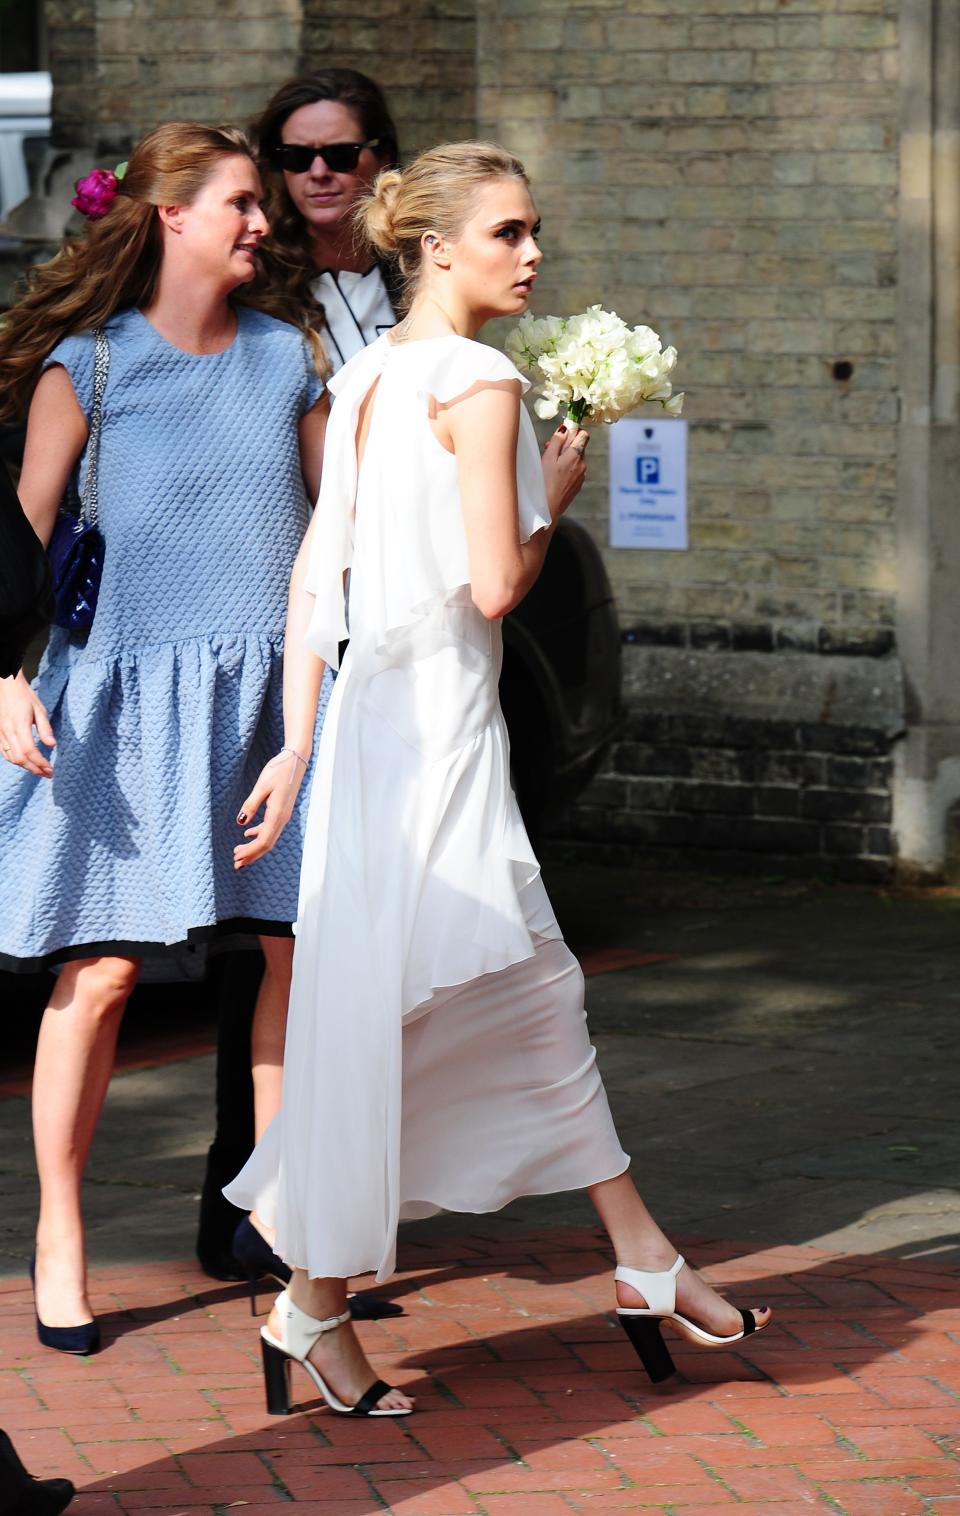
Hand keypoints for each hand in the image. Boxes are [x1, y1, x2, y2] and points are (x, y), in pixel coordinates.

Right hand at [0, 673, 55, 777]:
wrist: (5, 685)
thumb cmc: (25, 696)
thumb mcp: (40, 709)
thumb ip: (45, 728)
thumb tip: (52, 745)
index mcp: (19, 724)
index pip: (30, 750)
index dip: (40, 763)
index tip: (50, 770)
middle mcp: (7, 731)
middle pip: (20, 758)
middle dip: (34, 769)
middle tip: (47, 774)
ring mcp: (0, 733)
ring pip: (11, 757)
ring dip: (25, 767)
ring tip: (39, 770)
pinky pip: (5, 752)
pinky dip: (15, 760)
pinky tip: (26, 762)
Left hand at [233, 748, 308, 869]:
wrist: (296, 760)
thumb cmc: (278, 770)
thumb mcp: (261, 786)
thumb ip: (250, 805)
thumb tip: (240, 823)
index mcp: (277, 814)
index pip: (263, 841)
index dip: (250, 852)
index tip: (236, 858)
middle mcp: (283, 818)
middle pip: (267, 844)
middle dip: (252, 855)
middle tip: (236, 864)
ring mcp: (284, 815)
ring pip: (269, 838)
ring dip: (255, 847)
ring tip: (239, 853)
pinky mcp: (282, 810)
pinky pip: (271, 828)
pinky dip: (259, 835)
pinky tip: (248, 834)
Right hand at [542, 423, 589, 518]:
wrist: (548, 508)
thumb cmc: (545, 482)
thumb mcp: (548, 457)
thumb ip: (557, 441)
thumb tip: (564, 429)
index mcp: (576, 455)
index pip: (584, 435)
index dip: (573, 431)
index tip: (562, 434)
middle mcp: (583, 464)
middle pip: (578, 447)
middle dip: (565, 445)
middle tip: (548, 448)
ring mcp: (581, 476)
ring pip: (576, 459)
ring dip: (565, 457)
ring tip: (550, 464)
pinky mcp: (578, 485)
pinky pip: (574, 471)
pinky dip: (566, 469)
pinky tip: (554, 476)